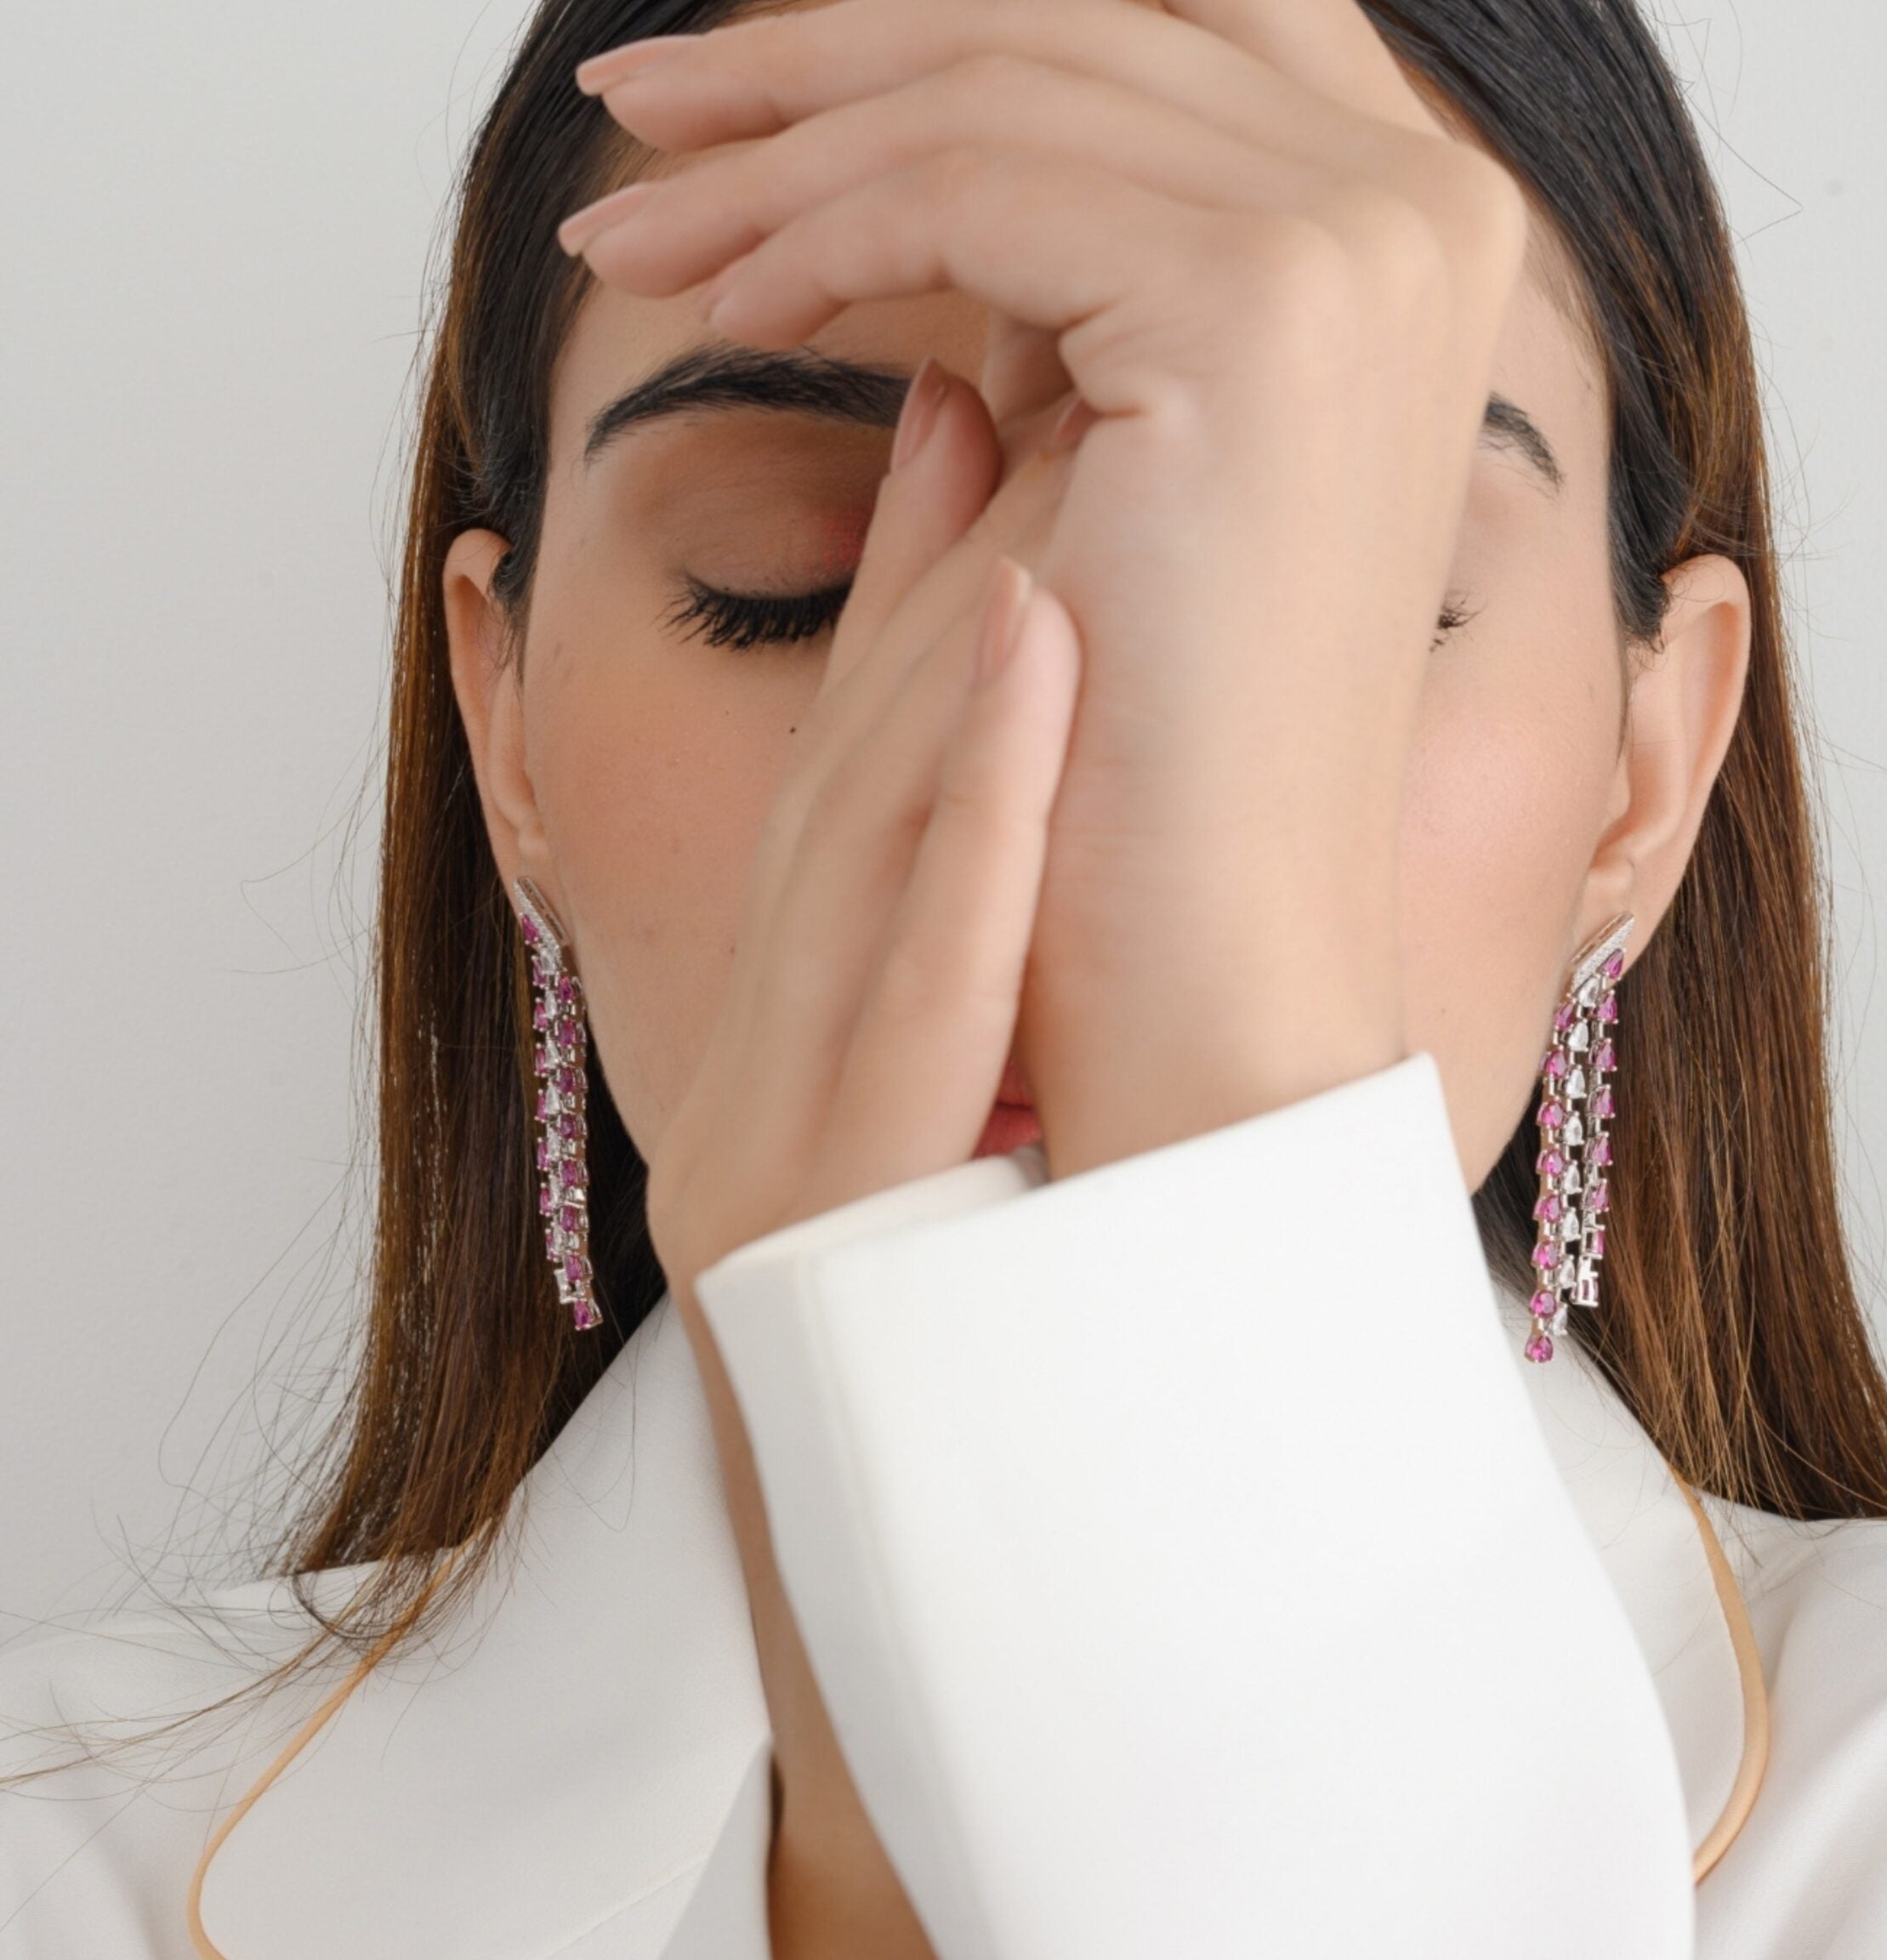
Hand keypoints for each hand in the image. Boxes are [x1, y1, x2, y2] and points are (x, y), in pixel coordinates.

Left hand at [570, 0, 1529, 1175]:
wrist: (1208, 969)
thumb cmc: (1144, 764)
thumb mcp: (1108, 461)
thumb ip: (1069, 281)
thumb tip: (958, 142)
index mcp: (1413, 241)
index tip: (782, 71)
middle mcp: (1427, 211)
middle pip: (1073, 10)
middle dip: (826, 55)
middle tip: (644, 113)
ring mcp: (1362, 248)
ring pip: (998, 82)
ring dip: (778, 146)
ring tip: (630, 232)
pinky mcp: (1264, 312)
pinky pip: (967, 188)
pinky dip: (811, 234)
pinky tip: (715, 308)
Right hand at [640, 358, 1082, 1300]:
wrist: (927, 1591)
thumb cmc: (964, 1359)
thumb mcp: (943, 1129)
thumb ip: (967, 941)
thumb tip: (1058, 754)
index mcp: (789, 1044)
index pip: (857, 785)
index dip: (913, 578)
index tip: (991, 412)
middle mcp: (755, 1070)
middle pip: (844, 781)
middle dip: (923, 566)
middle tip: (1015, 369)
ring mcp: (766, 1146)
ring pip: (856, 849)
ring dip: (936, 642)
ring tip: (1024, 450)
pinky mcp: (806, 1223)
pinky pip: (907, 995)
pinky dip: (968, 817)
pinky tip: (1032, 661)